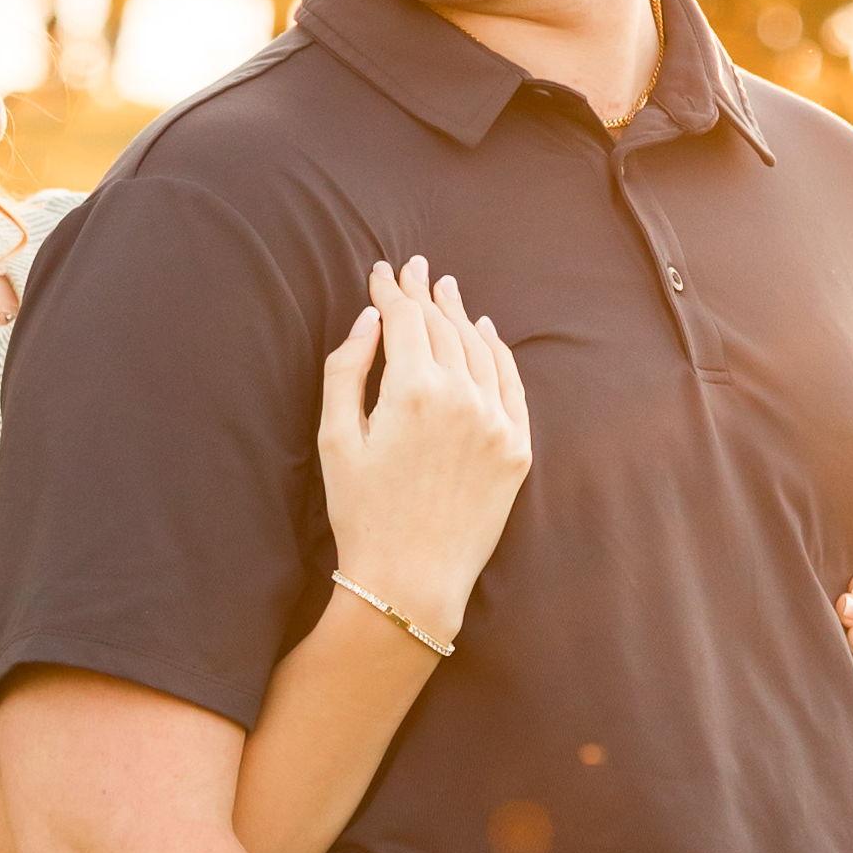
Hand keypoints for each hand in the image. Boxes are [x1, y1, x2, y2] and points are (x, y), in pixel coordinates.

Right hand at [316, 261, 531, 647]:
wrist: (411, 582)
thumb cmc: (361, 514)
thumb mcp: (334, 439)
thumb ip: (347, 370)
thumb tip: (369, 320)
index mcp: (413, 390)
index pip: (406, 319)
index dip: (392, 291)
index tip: (383, 272)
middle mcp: (463, 397)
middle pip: (445, 327)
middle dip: (427, 295)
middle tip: (417, 270)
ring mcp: (497, 422)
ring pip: (479, 349)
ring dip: (461, 316)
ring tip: (448, 292)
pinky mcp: (518, 448)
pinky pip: (510, 384)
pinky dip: (497, 352)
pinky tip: (485, 333)